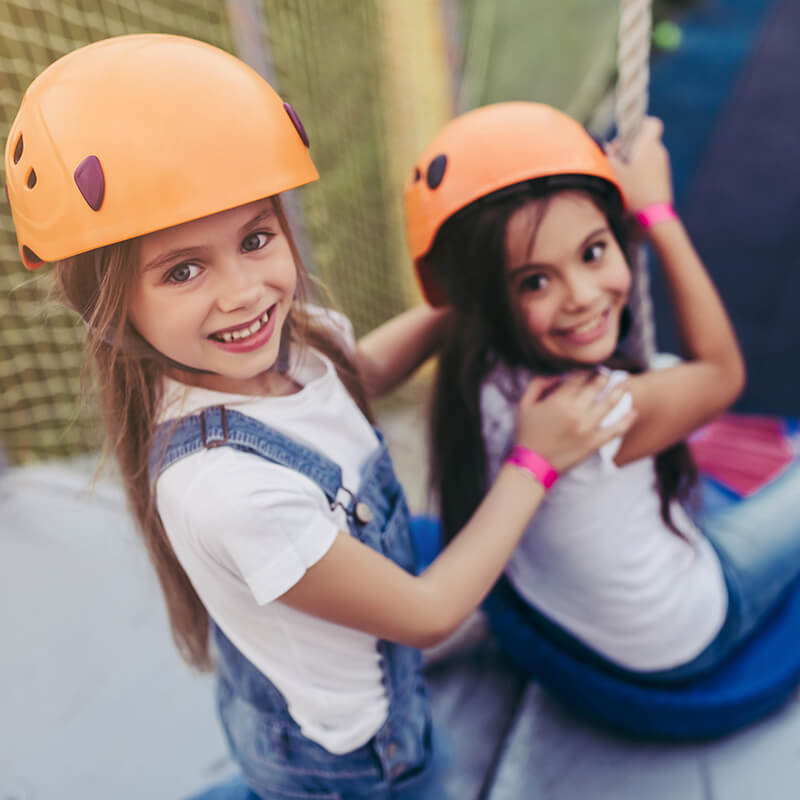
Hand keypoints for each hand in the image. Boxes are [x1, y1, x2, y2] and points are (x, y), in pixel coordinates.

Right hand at [513, 372, 636, 472]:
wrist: (532, 464)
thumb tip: (557, 375)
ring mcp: (587, 427)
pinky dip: (627, 420)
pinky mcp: (594, 442)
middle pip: (596, 386)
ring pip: (609, 403)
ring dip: (620, 390)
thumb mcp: (524, 404)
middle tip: (609, 372)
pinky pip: (616, 429)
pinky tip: (634, 411)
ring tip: (626, 383)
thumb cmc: (527, 433)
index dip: (586, 370)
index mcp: (559, 400)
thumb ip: (538, 384)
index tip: (590, 367)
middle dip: (604, 376)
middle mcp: (576, 411)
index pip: (578, 377)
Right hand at [607, 117, 672, 212]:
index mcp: (648, 145)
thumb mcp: (613, 173)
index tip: (625, 137)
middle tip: (614, 162)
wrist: (652, 219)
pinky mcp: (663, 182)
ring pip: (646, 157)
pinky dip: (639, 175)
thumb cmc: (632, 193)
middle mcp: (659, 153)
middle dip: (628, 149)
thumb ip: (607, 156)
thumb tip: (604, 146)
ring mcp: (663, 168)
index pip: (651, 124)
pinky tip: (628, 189)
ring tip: (619, 178)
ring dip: (632, 164)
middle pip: (643, 142)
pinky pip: (649, 171)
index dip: (639, 126)